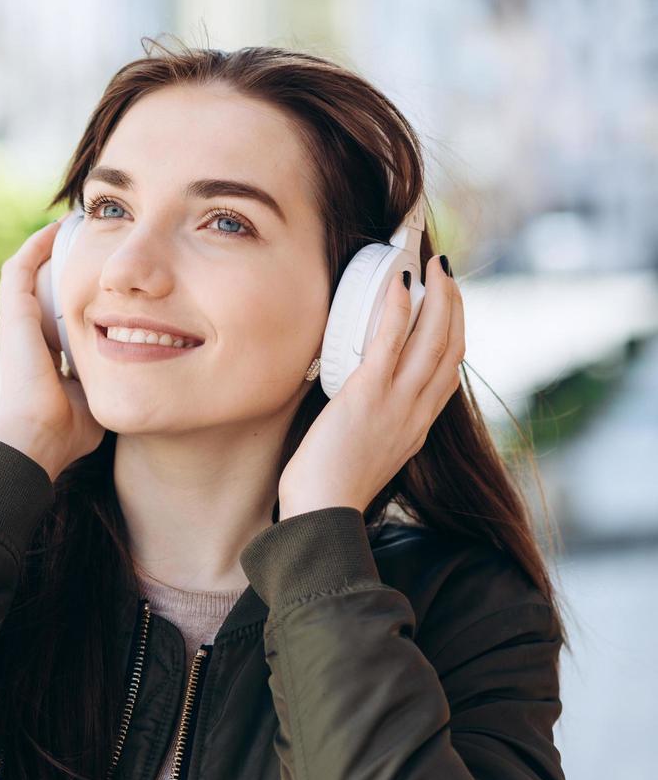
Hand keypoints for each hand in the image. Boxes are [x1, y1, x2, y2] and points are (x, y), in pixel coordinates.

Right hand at [0, 214, 104, 481]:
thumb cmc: (68, 429)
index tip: (105, 274)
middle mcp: (27, 335)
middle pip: (43, 286)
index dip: (81, 291)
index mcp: (45, 354)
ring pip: (27, 271)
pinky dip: (35, 247)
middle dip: (66, 260)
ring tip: (73, 222)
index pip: (62, 313)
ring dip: (46, 246)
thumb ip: (112, 381)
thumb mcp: (98, 396)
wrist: (38, 436)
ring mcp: (17, 324)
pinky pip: (19, 269)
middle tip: (92, 236)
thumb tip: (139, 375)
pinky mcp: (13, 317)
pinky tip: (56, 228)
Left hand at [278, 254, 465, 518]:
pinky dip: (399, 309)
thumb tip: (361, 409)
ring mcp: (397, 402)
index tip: (451, 310)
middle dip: (455, 305)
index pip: (449, 373)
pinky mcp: (369, 394)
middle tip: (446, 273)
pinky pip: (391, 343)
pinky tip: (400, 282)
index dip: (455, 335)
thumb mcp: (369, 455)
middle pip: (451, 347)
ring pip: (434, 339)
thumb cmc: (331, 490)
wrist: (325, 513)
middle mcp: (417, 411)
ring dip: (439, 296)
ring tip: (434, 266)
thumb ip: (375, 430)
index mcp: (417, 426)